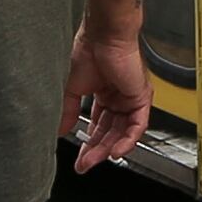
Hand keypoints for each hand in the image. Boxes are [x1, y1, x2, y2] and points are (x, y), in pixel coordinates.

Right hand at [63, 25, 150, 174]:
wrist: (102, 36)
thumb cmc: (88, 51)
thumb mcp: (72, 89)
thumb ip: (68, 111)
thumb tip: (60, 131)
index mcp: (104, 93)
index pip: (98, 125)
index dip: (88, 143)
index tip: (79, 158)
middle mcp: (119, 97)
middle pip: (110, 132)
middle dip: (96, 150)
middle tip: (84, 164)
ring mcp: (131, 98)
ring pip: (123, 132)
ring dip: (109, 148)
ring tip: (94, 160)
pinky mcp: (141, 98)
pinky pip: (137, 126)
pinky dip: (127, 141)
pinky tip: (115, 151)